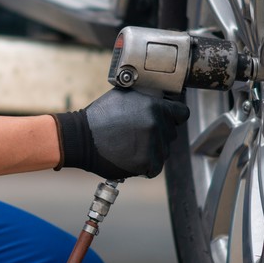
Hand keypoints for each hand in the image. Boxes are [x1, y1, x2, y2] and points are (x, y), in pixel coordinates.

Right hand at [54, 88, 189, 179]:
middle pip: (171, 133)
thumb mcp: (125, 96)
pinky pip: (154, 167)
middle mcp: (157, 126)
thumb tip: (160, 97)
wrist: (81, 138)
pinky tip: (130, 156)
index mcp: (155, 107)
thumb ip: (146, 98)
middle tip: (138, 133)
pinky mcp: (147, 164)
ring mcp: (153, 146)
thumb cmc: (100, 116)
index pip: (182, 113)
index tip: (168, 119)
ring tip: (131, 145)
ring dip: (152, 150)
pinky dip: (145, 165)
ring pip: (164, 151)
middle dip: (159, 134)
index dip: (174, 116)